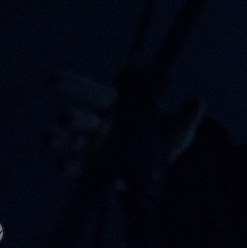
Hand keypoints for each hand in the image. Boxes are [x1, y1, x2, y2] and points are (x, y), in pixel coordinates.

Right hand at [44, 71, 204, 187]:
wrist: (164, 168)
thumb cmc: (167, 137)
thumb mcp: (181, 127)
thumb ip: (187, 115)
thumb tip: (197, 100)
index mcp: (119, 106)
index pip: (95, 92)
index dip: (75, 84)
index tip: (53, 78)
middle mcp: (102, 124)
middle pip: (82, 115)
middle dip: (71, 115)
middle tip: (64, 118)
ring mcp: (94, 147)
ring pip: (73, 140)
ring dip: (60, 139)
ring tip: (49, 138)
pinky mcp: (93, 169)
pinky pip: (78, 168)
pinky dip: (69, 166)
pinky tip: (61, 165)